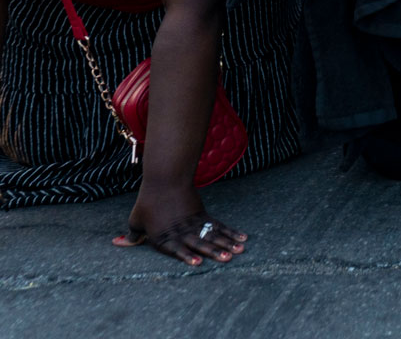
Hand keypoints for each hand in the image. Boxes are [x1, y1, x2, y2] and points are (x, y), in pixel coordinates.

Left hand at [116, 188, 245, 266]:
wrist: (165, 180)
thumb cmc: (147, 202)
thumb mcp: (136, 220)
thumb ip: (132, 236)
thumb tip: (116, 243)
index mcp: (164, 235)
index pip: (177, 249)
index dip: (188, 256)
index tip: (199, 263)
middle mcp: (181, 230)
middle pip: (200, 242)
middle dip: (214, 251)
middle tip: (227, 258)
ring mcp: (194, 222)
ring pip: (213, 234)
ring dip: (227, 243)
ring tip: (240, 250)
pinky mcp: (202, 214)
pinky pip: (218, 225)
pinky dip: (231, 231)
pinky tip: (241, 236)